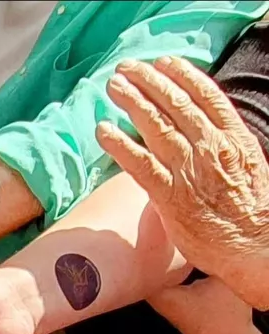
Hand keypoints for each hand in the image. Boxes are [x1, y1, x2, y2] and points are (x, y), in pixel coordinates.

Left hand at [97, 57, 268, 306]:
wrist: (258, 248)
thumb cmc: (253, 216)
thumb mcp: (250, 170)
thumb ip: (227, 152)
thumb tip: (208, 140)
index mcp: (235, 139)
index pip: (207, 96)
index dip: (183, 76)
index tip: (164, 63)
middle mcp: (212, 148)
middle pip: (176, 104)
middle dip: (148, 82)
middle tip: (126, 69)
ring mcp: (190, 170)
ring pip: (156, 126)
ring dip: (132, 101)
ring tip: (113, 86)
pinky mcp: (171, 196)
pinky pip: (140, 164)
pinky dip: (119, 145)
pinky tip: (102, 130)